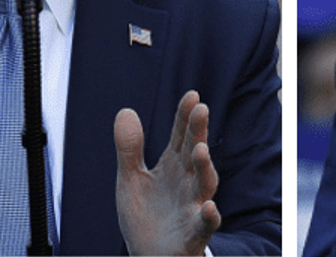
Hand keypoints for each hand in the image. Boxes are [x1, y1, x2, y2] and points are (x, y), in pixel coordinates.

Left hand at [114, 91, 220, 255]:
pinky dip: (209, 217)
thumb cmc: (146, 217)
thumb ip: (129, 148)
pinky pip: (204, 226)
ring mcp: (192, 207)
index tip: (191, 95)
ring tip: (201, 150)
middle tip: (201, 110)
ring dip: (205, 168)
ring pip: (204, 185)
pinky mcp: (193, 234)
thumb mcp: (130, 179)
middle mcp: (187, 183)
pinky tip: (209, 207)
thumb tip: (126, 111)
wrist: (149, 256)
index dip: (185, 117)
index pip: (182, 136)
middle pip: (195, 153)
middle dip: (198, 132)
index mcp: (172, 167)